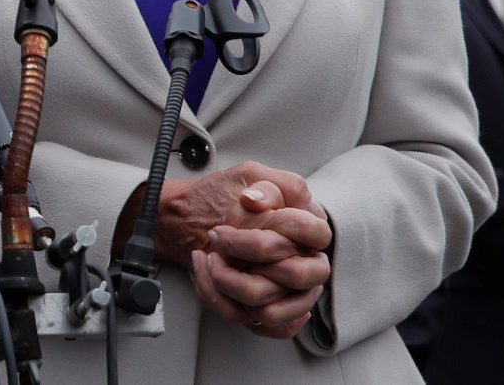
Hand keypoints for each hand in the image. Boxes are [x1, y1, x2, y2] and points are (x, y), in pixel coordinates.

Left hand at [151, 163, 332, 338]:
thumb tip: (258, 200)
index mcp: (305, 233)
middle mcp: (302, 265)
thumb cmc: (221, 199)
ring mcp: (286, 294)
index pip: (317, 234)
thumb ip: (266, 184)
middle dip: (251, 254)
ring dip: (228, 283)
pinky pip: (257, 326)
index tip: (244, 207)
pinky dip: (220, 302)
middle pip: (297, 274)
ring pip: (270, 308)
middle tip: (218, 237)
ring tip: (208, 259)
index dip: (284, 224)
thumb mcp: (245, 177)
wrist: (186, 220)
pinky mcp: (265, 312)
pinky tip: (206, 277)